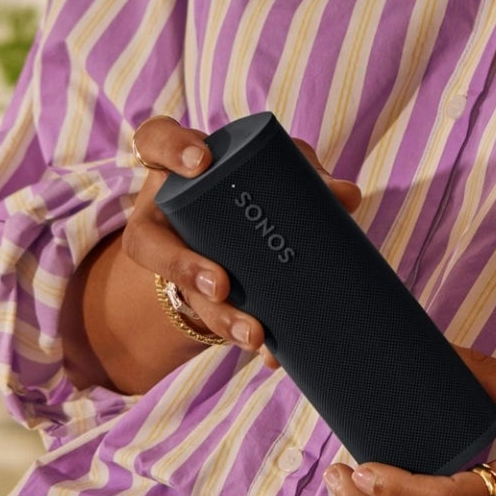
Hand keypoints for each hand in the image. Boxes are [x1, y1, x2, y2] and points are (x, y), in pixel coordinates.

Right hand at [122, 113, 363, 369]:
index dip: (170, 147)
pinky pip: (211, 320)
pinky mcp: (194, 294)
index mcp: (181, 166)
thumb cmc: (261, 184)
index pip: (155, 140)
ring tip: (253, 334)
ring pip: (178, 290)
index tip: (201, 164)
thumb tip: (346, 197)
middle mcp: (165, 211)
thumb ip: (308, 176)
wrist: (247, 233)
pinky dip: (245, 336)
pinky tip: (273, 354)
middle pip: (149, 239)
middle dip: (182, 266)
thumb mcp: (281, 171)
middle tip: (220, 284)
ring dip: (217, 316)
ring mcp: (173, 256)